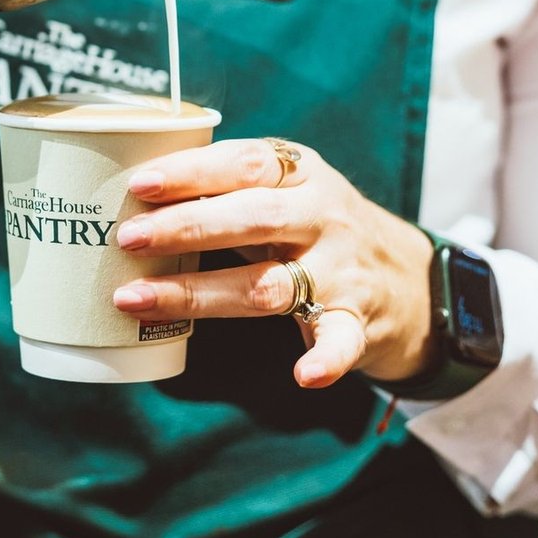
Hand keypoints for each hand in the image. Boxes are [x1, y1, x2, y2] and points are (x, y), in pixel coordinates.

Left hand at [113, 139, 438, 388]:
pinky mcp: (356, 321)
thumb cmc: (317, 224)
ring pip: (268, 285)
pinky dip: (325, 359)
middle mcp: (323, 216)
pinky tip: (302, 374)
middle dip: (186, 227)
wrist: (410, 276)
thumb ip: (229, 186)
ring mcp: (340, 270)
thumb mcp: (288, 187)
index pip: (245, 162)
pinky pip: (340, 341)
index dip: (192, 171)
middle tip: (128, 238)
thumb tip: (133, 191)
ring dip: (200, 293)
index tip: (140, 184)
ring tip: (137, 299)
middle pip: (253, 218)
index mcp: (301, 173)